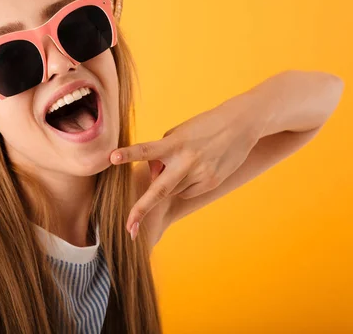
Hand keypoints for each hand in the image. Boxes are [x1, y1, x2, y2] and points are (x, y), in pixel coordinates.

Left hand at [110, 103, 259, 239]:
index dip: (128, 154)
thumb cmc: (202, 128)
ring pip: (173, 190)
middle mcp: (186, 161)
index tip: (112, 157)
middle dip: (141, 209)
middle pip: (159, 190)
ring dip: (171, 182)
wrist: (240, 125)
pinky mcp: (211, 183)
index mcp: (174, 144)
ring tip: (188, 161)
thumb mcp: (178, 134)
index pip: (146, 150)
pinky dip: (186, 184)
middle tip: (128, 228)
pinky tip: (199, 168)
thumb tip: (154, 176)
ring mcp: (200, 174)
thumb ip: (162, 154)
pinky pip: (187, 191)